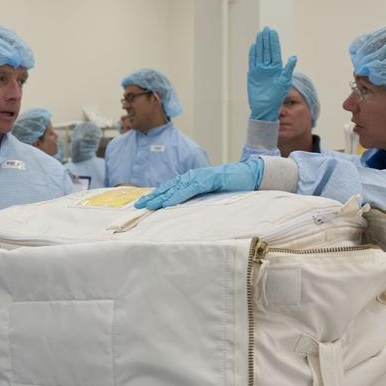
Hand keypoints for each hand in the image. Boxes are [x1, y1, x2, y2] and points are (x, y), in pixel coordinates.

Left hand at [134, 158, 263, 209]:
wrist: (247, 175)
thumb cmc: (229, 186)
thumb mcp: (209, 195)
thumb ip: (196, 199)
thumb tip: (182, 210)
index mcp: (190, 180)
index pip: (169, 189)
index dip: (155, 196)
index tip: (143, 204)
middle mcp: (191, 177)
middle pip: (167, 188)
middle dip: (152, 197)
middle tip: (138, 206)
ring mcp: (198, 176)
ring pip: (175, 188)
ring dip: (161, 197)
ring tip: (149, 205)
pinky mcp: (207, 179)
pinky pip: (189, 189)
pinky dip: (177, 196)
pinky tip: (168, 202)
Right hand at [248, 27, 296, 120]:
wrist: (265, 107)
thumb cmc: (276, 96)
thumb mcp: (285, 82)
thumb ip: (288, 69)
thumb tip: (294, 57)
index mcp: (277, 68)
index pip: (275, 51)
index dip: (274, 42)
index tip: (273, 32)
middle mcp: (269, 67)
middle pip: (267, 50)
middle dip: (266, 40)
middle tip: (266, 29)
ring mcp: (260, 70)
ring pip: (260, 54)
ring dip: (260, 44)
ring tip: (260, 34)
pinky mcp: (253, 75)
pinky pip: (252, 62)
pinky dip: (253, 54)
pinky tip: (254, 46)